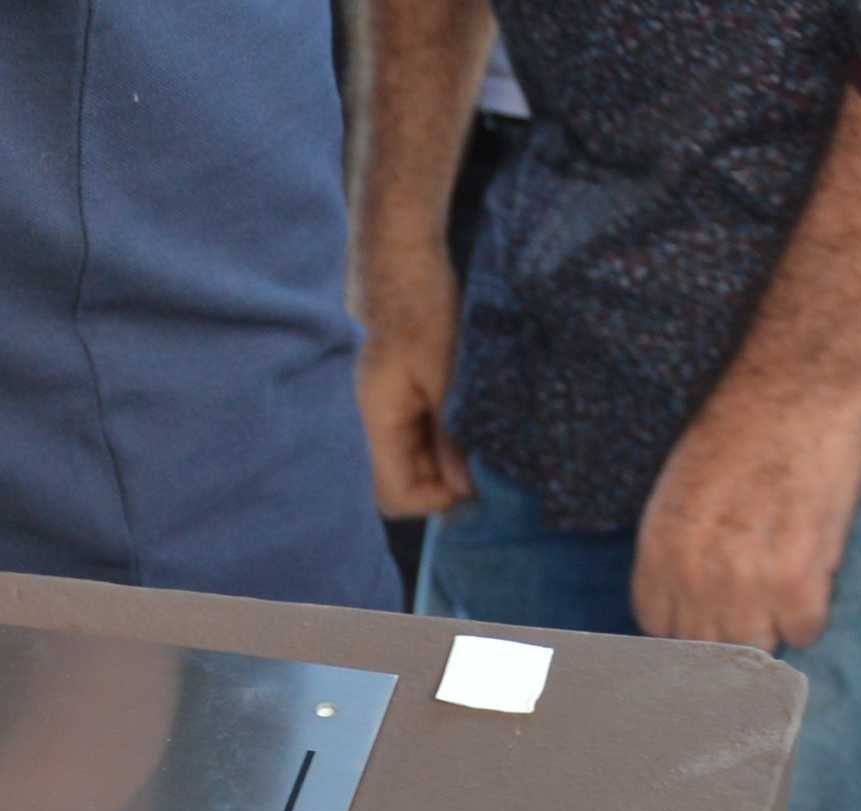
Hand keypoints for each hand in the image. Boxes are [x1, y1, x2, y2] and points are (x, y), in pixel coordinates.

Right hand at [354, 277, 476, 521]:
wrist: (405, 259)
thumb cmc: (422, 306)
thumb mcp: (445, 374)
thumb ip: (450, 435)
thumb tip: (464, 488)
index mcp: (377, 419)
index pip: (397, 494)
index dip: (436, 500)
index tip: (474, 484)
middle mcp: (375, 422)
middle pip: (404, 482)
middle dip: (445, 480)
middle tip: (486, 464)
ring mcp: (387, 410)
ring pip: (416, 460)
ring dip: (449, 458)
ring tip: (481, 437)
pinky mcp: (402, 397)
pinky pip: (421, 436)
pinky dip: (446, 438)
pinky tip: (468, 419)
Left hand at [629, 388, 860, 651]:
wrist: (797, 389)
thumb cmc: (742, 430)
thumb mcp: (679, 490)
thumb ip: (674, 548)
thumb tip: (682, 598)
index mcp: (659, 551)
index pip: (661, 629)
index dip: (690, 626)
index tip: (713, 618)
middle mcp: (694, 574)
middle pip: (707, 647)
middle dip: (733, 633)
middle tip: (759, 605)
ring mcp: (745, 580)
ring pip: (757, 647)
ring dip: (776, 626)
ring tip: (787, 587)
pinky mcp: (798, 577)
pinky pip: (805, 630)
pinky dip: (815, 611)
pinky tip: (815, 574)